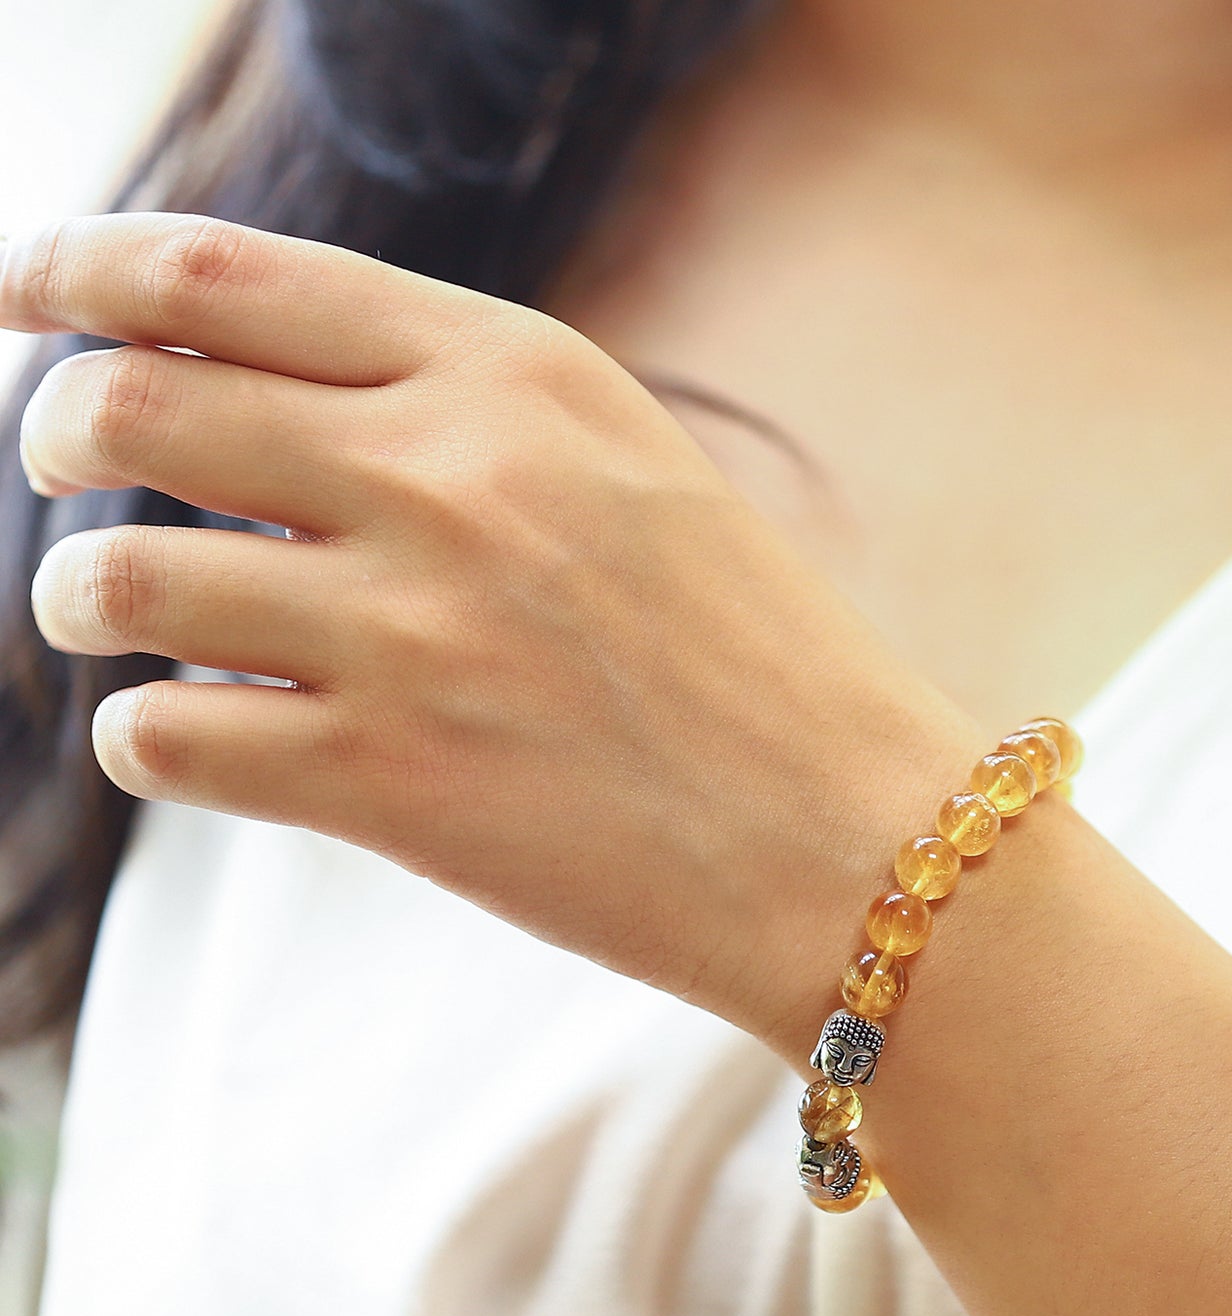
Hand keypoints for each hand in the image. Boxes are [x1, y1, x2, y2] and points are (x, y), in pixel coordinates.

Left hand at [5, 215, 977, 1049]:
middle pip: (127, 402)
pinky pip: (161, 739)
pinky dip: (151, 740)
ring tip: (122, 630)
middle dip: (57, 434)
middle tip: (65, 479)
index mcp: (517, 375)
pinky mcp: (392, 786)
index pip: (221, 274)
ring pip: (111, 579)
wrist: (866, 844)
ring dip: (81, 603)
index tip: (28, 293)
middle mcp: (448, 479)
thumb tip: (267, 416)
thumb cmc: (770, 669)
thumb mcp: (636, 479)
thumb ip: (470, 422)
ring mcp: (413, 634)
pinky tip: (212, 745)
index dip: (81, 272)